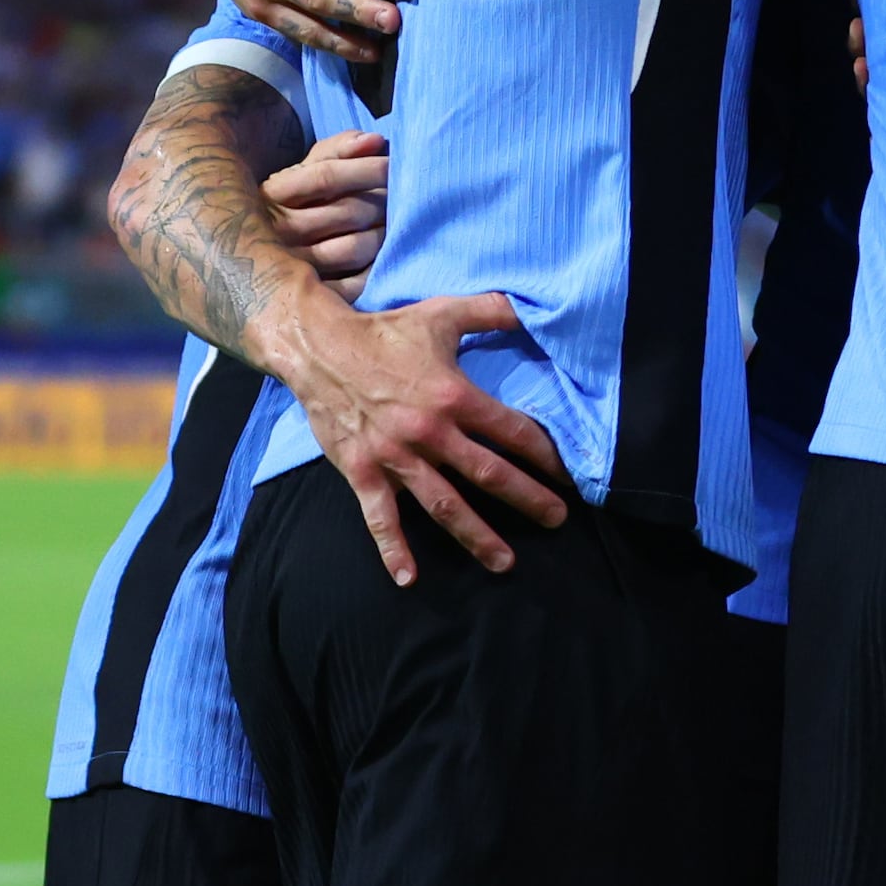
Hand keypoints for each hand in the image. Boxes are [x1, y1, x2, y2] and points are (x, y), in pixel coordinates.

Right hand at [252, 289, 570, 582]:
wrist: (318, 347)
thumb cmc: (383, 332)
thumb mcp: (440, 313)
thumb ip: (489, 311)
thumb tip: (530, 307)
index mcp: (454, 396)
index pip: (511, 431)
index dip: (544, 455)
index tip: (567, 475)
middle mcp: (430, 432)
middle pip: (489, 474)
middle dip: (528, 500)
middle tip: (558, 520)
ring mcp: (396, 457)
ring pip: (445, 505)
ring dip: (477, 536)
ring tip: (505, 561)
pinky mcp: (363, 471)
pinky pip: (380, 517)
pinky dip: (393, 549)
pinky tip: (409, 578)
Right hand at [261, 126, 388, 292]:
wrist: (251, 255)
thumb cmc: (291, 205)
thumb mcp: (303, 173)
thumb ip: (337, 150)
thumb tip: (375, 140)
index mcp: (273, 194)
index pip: (327, 176)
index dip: (367, 169)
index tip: (392, 166)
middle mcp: (277, 230)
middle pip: (347, 212)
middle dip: (382, 203)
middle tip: (400, 199)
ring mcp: (292, 267)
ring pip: (353, 248)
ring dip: (384, 235)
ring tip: (393, 226)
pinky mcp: (308, 296)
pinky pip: (353, 285)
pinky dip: (374, 271)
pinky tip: (382, 259)